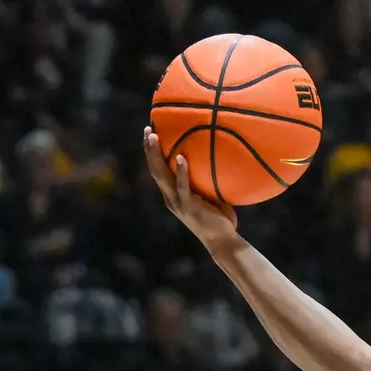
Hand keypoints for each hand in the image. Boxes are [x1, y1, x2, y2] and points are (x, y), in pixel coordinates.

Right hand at [143, 126, 237, 249]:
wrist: (222, 242)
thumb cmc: (220, 218)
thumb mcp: (211, 195)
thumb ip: (208, 179)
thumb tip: (220, 156)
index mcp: (173, 194)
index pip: (158, 171)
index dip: (152, 153)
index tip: (151, 133)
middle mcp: (171, 198)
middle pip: (155, 170)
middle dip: (149, 150)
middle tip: (148, 129)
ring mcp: (178, 203)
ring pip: (162, 176)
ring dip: (157, 156)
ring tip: (155, 137)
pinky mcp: (189, 207)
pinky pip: (182, 187)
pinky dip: (181, 172)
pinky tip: (181, 158)